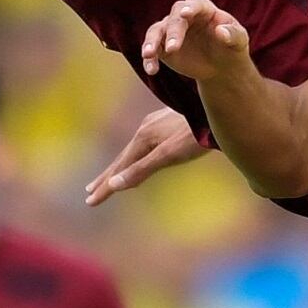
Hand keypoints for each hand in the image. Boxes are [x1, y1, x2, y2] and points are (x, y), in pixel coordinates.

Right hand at [86, 108, 208, 205]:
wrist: (216, 106)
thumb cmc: (195, 135)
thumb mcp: (168, 155)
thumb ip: (142, 169)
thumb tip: (115, 185)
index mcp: (143, 138)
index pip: (119, 168)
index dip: (106, 187)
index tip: (90, 202)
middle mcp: (145, 129)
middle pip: (122, 158)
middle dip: (107, 177)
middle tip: (91, 193)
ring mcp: (156, 124)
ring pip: (133, 150)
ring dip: (120, 166)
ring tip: (111, 178)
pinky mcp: (166, 122)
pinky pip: (144, 144)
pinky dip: (135, 156)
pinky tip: (140, 155)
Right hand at [141, 0, 250, 81]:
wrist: (221, 65)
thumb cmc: (232, 47)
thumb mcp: (239, 41)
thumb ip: (233, 34)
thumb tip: (220, 31)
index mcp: (204, 9)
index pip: (195, 5)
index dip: (190, 9)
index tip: (185, 14)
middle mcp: (184, 16)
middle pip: (174, 18)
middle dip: (173, 32)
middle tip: (174, 48)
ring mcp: (171, 30)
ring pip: (156, 31)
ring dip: (151, 42)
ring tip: (148, 55)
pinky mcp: (162, 46)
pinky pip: (152, 49)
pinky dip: (149, 59)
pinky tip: (151, 70)